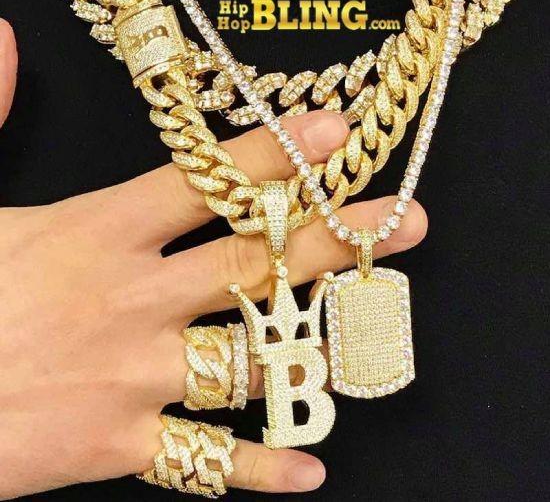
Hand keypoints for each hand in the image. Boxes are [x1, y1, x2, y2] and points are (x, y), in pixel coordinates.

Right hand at [0, 18, 427, 498]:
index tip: (337, 132)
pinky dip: (261, 467)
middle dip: (335, 236)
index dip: (277, 153)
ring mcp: (132, 374)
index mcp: (96, 232)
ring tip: (377, 326)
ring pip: (249, 353)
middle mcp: (133, 299)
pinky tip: (313, 469)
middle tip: (406, 221)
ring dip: (316, 342)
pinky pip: (205, 460)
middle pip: (257, 260)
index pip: (208, 180)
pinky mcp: (117, 443)